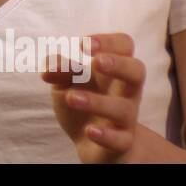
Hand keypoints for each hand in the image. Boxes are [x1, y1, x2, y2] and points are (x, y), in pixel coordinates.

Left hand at [41, 33, 146, 163]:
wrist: (92, 144)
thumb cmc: (82, 102)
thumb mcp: (65, 82)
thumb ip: (58, 69)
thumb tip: (49, 66)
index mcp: (113, 69)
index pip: (124, 45)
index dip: (108, 41)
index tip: (82, 44)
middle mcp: (125, 91)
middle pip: (137, 71)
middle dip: (119, 64)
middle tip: (96, 62)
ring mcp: (126, 117)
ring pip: (124, 108)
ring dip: (97, 102)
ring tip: (71, 98)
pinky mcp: (122, 142)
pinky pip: (121, 139)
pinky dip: (106, 135)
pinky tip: (89, 130)